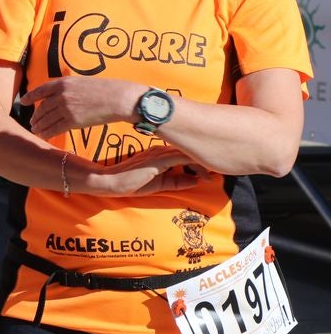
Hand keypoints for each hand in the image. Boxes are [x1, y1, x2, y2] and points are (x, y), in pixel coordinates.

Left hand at [21, 77, 142, 139]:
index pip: (41, 90)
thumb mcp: (81, 82)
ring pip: (47, 119)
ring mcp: (66, 108)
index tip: (23, 102)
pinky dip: (47, 133)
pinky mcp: (73, 121)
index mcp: (63, 83)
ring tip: (35, 129)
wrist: (118, 98)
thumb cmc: (104, 89)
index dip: (30, 97)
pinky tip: (43, 136)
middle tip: (32, 121)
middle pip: (43, 107)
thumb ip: (67, 88)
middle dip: (36, 116)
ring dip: (39, 126)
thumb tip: (56, 97)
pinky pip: (55, 129)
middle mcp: (61, 95)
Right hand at [88, 147, 210, 195]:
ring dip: (205, 160)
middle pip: (190, 150)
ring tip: (218, 170)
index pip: (185, 151)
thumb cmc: (131, 183)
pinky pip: (183, 158)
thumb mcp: (159, 184)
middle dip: (206, 157)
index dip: (201, 158)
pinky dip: (197, 162)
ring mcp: (161, 153)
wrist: (112, 182)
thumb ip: (177, 181)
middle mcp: (162, 150)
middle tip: (221, 167)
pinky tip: (208, 168)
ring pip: (189, 152)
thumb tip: (196, 180)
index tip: (213, 169)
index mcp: (161, 153)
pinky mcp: (160, 159)